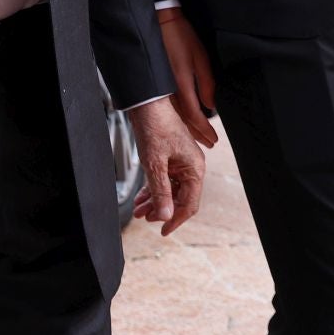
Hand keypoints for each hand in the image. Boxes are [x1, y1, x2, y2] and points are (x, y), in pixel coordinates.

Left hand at [127, 98, 204, 235]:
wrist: (146, 103)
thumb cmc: (154, 127)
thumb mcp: (155, 163)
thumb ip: (161, 191)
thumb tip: (165, 215)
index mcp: (195, 169)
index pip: (190, 204)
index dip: (176, 219)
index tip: (163, 231)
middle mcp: (191, 167)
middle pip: (179, 198)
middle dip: (161, 209)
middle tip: (144, 217)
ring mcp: (181, 163)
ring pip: (169, 190)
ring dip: (154, 201)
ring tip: (138, 210)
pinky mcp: (170, 158)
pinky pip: (164, 180)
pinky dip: (152, 189)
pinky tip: (140, 198)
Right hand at [156, 6, 216, 147]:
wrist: (161, 22)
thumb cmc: (182, 36)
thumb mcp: (200, 58)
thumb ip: (206, 84)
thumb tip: (211, 106)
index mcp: (181, 84)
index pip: (194, 116)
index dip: (204, 130)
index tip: (213, 140)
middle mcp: (169, 90)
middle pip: (183, 120)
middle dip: (197, 134)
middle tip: (208, 144)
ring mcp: (161, 88)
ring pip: (175, 116)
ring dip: (187, 128)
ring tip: (198, 138)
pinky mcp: (158, 84)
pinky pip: (168, 107)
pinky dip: (177, 117)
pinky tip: (182, 121)